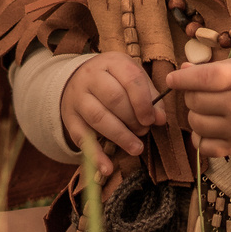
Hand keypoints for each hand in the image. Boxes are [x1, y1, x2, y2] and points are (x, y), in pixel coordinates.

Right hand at [59, 52, 165, 175]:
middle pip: (113, 98)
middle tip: (144, 132)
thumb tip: (161, 119)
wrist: (76, 79)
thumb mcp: (133, 78)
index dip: (143, 102)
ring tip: (136, 148)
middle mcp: (91, 77)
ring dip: (120, 136)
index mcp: (112, 62)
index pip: (130, 78)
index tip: (152, 120)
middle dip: (132, 119)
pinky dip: (95, 156)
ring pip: (98, 117)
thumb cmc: (114, 80)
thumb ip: (150, 97)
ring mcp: (78, 97)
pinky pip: (82, 138)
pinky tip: (107, 169)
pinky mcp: (70, 118)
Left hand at [163, 55, 230, 159]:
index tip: (172, 79)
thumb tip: (182, 71)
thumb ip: (212, 68)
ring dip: (194, 115)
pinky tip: (207, 128)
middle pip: (196, 101)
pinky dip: (200, 138)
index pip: (205, 78)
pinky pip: (205, 147)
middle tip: (199, 92)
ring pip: (196, 124)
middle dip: (190, 95)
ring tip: (205, 109)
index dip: (183, 79)